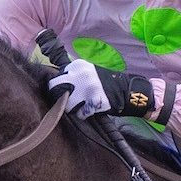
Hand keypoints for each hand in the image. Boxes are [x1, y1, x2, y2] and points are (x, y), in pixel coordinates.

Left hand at [47, 59, 170, 122]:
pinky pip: (79, 114)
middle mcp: (80, 74)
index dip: (60, 87)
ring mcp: (86, 88)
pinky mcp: (93, 101)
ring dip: (72, 108)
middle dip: (60, 97)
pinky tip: (90, 111)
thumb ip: (72, 75)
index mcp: (77, 65)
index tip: (67, 91)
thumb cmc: (104, 83)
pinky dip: (83, 115)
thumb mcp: (87, 72)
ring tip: (82, 107)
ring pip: (66, 104)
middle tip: (68, 102)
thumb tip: (54, 85)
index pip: (56, 77)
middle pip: (55, 88)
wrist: (126, 91)